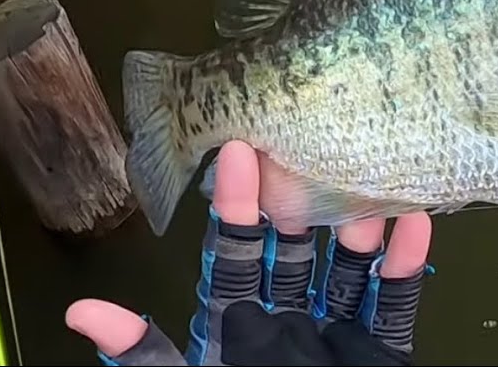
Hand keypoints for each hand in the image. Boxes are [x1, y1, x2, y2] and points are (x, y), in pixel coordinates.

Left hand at [65, 140, 431, 365]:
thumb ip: (147, 359)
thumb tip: (83, 312)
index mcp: (237, 332)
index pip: (233, 260)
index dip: (235, 210)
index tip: (238, 154)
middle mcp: (287, 325)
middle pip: (295, 254)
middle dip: (301, 205)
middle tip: (307, 151)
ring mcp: (336, 339)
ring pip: (348, 273)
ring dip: (357, 230)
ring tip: (365, 185)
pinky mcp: (379, 358)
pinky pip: (394, 309)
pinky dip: (405, 270)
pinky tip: (414, 226)